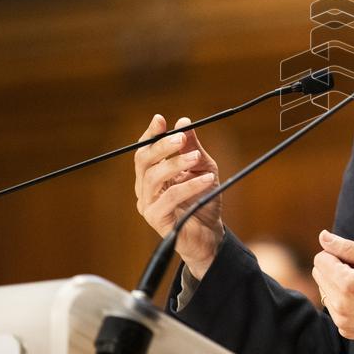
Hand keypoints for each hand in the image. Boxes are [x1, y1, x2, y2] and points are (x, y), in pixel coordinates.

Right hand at [134, 114, 223, 279]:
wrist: (210, 234)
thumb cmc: (203, 200)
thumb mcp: (203, 167)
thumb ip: (193, 147)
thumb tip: (184, 121)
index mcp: (152, 175)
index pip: (144, 151)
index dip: (151, 134)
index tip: (161, 120)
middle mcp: (145, 189)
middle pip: (143, 161)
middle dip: (161, 146)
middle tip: (181, 137)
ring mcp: (148, 205)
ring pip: (154, 178)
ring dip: (176, 164)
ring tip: (197, 158)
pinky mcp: (157, 219)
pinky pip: (170, 198)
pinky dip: (189, 185)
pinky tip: (207, 179)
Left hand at [312, 231, 353, 345]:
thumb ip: (349, 247)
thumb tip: (323, 237)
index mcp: (348, 284)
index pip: (321, 259)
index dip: (338, 254)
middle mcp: (339, 305)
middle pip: (319, 274)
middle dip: (335, 267)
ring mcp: (341, 321)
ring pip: (324, 291)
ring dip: (338, 284)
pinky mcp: (345, 330)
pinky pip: (333, 307)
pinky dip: (343, 299)